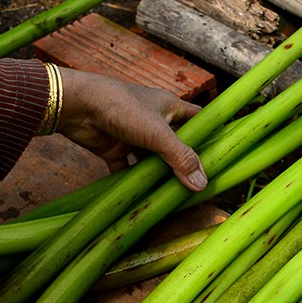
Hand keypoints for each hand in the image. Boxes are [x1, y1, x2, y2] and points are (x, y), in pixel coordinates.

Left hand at [53, 69, 206, 191]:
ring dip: (160, 175)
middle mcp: (153, 120)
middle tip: (202, 183)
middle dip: (186, 162)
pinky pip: (128, 169)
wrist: (77, 106)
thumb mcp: (158, 133)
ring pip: (152, 159)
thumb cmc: (121, 107)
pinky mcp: (115, 149)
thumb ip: (181, 158)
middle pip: (176, 144)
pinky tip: (143, 197)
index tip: (224, 151)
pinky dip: (133, 182)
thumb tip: (202, 184)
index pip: (198, 119)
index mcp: (168, 107)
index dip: (211, 133)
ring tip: (176, 195)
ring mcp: (134, 136)